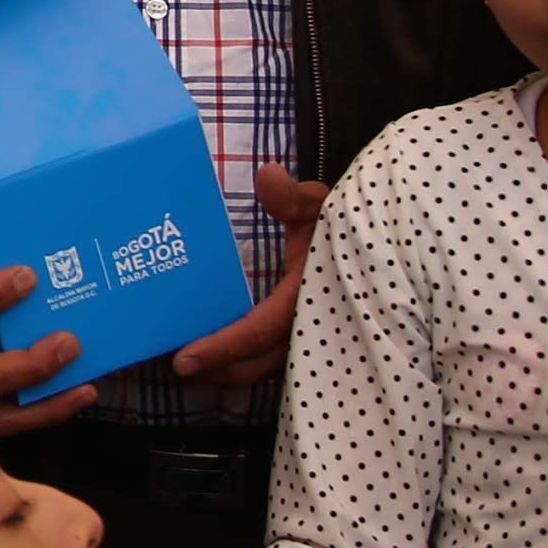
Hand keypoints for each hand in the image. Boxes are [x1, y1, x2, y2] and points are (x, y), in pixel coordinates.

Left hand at [168, 167, 328, 384]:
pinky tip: (222, 360)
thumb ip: (293, 198)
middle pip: (259, 363)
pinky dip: (249, 363)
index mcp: (308, 296)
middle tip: (176, 368)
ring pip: (268, 367)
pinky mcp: (311, 337)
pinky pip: (277, 360)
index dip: (222, 348)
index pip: (259, 331)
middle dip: (217, 370)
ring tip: (192, 369)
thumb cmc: (339, 224)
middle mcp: (312, 324)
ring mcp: (314, 336)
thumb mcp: (319, 207)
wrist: (372, 242)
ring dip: (231, 371)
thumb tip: (268, 175)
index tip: (183, 361)